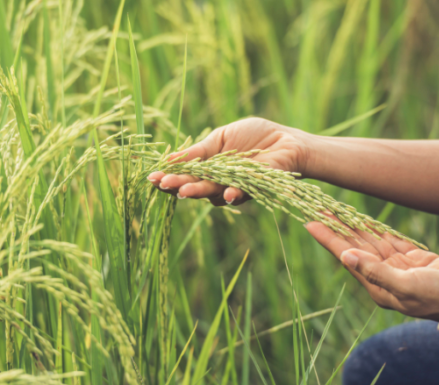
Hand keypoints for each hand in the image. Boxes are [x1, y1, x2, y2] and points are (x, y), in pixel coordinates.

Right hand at [147, 117, 312, 205]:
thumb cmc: (255, 136)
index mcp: (208, 167)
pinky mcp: (253, 189)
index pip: (184, 174)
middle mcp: (218, 181)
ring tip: (185, 190)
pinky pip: (239, 194)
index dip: (169, 176)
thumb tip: (169, 159)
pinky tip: (226, 193)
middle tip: (165, 184)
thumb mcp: (221, 138)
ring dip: (199, 191)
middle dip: (178, 185)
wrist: (286, 140)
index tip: (152, 177)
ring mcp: (233, 187)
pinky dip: (232, 194)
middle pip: (194, 186)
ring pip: (212, 193)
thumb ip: (199, 151)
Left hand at [305, 221, 438, 324]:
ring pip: (370, 242)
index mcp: (377, 286)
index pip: (345, 257)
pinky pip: (390, 241)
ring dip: (353, 226)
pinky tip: (363, 219)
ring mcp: (399, 268)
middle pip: (354, 246)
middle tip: (317, 207)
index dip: (327, 238)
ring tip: (334, 209)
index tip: (309, 222)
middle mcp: (383, 276)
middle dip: (336, 228)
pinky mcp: (414, 260)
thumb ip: (376, 272)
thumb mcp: (408, 286)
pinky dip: (376, 229)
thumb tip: (346, 257)